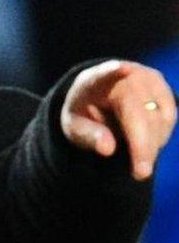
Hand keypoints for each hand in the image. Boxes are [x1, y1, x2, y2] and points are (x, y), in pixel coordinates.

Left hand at [61, 60, 175, 179]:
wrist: (100, 96)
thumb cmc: (83, 113)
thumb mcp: (74, 128)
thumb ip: (88, 136)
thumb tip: (108, 149)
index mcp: (93, 81)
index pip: (103, 75)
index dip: (112, 72)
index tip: (122, 69)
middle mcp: (124, 74)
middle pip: (139, 114)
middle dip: (142, 146)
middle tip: (140, 174)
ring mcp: (147, 78)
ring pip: (159, 119)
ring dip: (151, 144)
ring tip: (134, 157)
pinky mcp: (163, 87)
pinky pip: (168, 118)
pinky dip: (159, 135)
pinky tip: (144, 142)